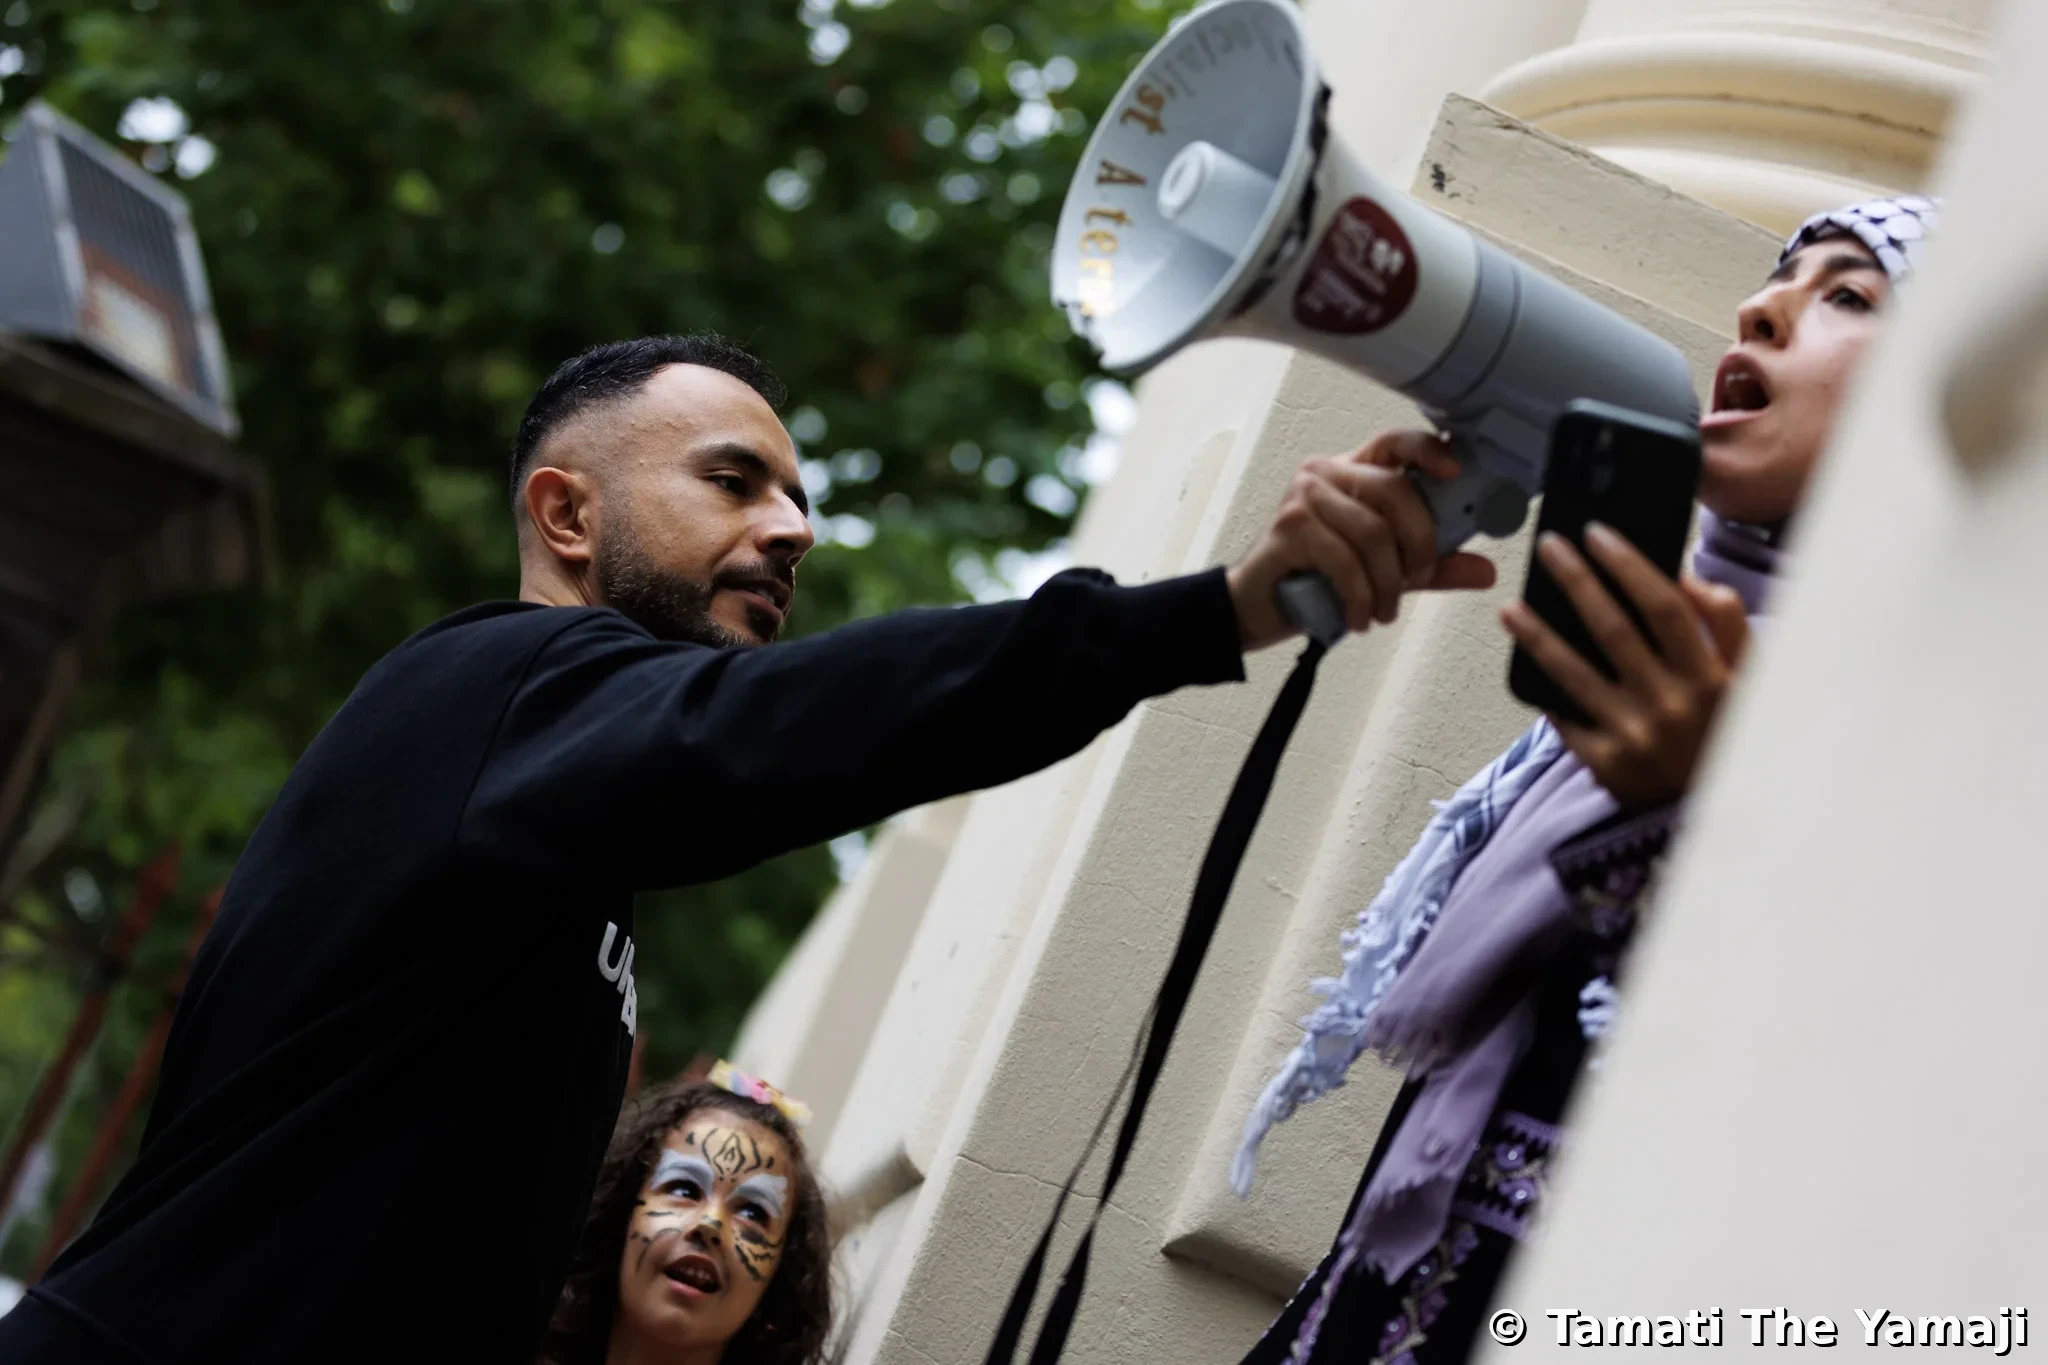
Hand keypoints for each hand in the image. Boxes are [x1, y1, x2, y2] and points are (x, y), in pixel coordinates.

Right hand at [1226, 430, 1497, 650]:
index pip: (1395, 442)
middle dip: (1419, 543)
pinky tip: (1358, 617)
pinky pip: (1345, 561)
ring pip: (1373, 532)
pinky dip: (1360, 597)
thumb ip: (1431, 567)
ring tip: (1382, 610)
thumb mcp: (1384, 572)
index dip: (1429, 451)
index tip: (1456, 474)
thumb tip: (1484, 571)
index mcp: (1353, 473)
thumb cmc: (1314, 579)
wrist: (1256, 607)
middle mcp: (1326, 475)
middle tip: (1418, 579)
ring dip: (1388, 583)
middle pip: (1394, 491)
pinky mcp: (1289, 529)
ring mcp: (1304, 498)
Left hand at [1500, 523, 1749, 810]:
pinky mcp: (1604, 765)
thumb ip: (1725, 624)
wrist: (1717, 808)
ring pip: (1574, 673)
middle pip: (1612, 629)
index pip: (1663, 607)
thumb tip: (1682, 576)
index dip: (1628, 566)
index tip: (1598, 534)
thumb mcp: (1749, 677)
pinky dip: (1543, 689)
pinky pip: (1565, 718)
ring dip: (1538, 636)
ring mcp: (1633, 737)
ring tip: (1511, 609)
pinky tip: (1524, 662)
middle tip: (1549, 548)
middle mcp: (1669, 705)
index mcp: (1709, 677)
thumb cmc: (1729, 729)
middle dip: (1576, 581)